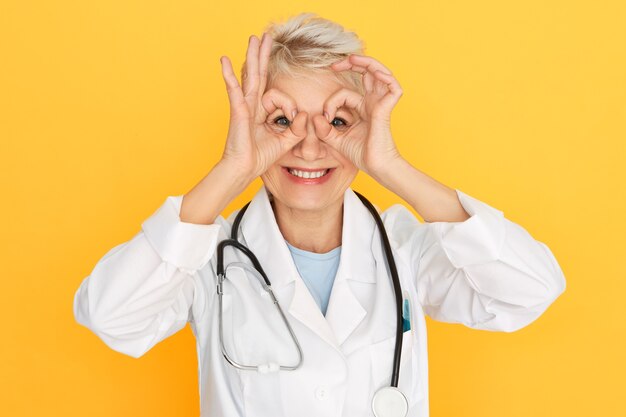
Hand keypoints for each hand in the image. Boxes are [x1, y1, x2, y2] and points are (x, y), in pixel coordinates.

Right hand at [219, 32, 307, 180]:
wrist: (244, 168)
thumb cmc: (260, 156)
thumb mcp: (286, 141)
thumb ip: (297, 129)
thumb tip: (305, 115)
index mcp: (262, 111)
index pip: (279, 96)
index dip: (290, 105)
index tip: (294, 118)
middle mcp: (252, 105)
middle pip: (260, 74)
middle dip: (264, 55)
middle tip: (266, 36)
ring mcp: (244, 105)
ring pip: (250, 76)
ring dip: (252, 56)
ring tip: (254, 38)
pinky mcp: (238, 110)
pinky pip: (234, 89)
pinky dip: (228, 75)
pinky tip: (223, 60)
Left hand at [313, 54, 403, 178]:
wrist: (377, 166)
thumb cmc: (362, 155)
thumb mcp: (336, 140)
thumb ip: (324, 129)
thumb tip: (315, 116)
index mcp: (363, 108)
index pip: (346, 93)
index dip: (332, 101)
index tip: (325, 116)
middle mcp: (373, 102)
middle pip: (367, 72)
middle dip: (352, 63)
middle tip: (335, 63)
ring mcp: (381, 103)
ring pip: (379, 72)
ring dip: (365, 61)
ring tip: (351, 58)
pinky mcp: (387, 107)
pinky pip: (392, 84)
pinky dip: (383, 74)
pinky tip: (371, 71)